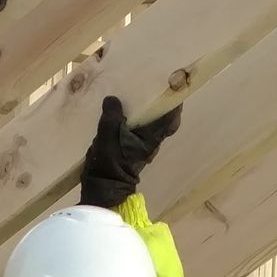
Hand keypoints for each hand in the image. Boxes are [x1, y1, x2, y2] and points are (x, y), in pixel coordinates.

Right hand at [78, 95, 181, 210]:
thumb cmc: (109, 163)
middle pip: (164, 122)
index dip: (175, 104)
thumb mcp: (108, 134)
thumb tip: (113, 99)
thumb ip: (112, 115)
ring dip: (149, 114)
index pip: (171, 119)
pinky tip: (125, 115)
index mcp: (151, 138)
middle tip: (155, 89)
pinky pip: (140, 133)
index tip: (174, 87)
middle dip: (162, 107)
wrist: (102, 189)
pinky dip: (137, 122)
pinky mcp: (132, 153)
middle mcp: (151, 144)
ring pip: (152, 127)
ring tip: (139, 97)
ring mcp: (142, 149)